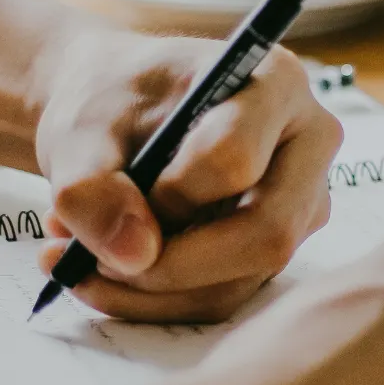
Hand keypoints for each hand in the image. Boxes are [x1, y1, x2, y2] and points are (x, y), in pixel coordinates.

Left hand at [34, 30, 341, 321]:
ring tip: (75, 262)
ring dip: (149, 292)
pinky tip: (104, 271)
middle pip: (266, 233)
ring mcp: (302, 203)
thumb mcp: (79, 129)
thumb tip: (134, 257)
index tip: (118, 188)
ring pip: (241, 281)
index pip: (236, 160)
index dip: (171, 194)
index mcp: (274, 84)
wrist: (113, 113)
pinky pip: (224, 297)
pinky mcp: (277, 248)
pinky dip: (155, 301)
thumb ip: (90, 184)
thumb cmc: (108, 103)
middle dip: (171, 265)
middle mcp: (308, 145)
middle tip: (90, 261)